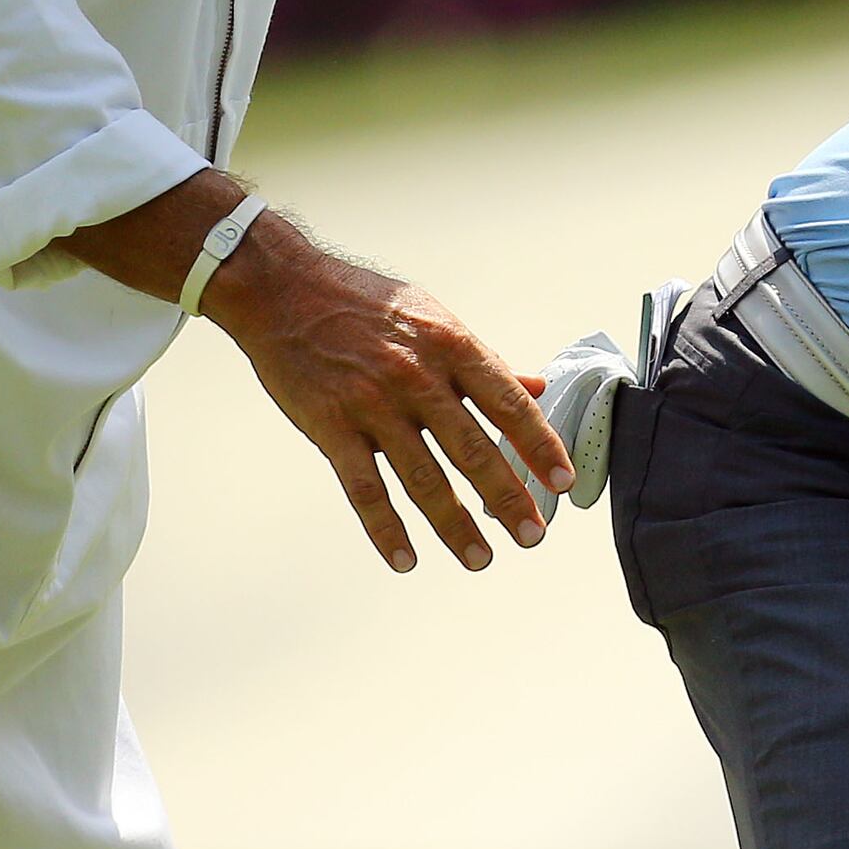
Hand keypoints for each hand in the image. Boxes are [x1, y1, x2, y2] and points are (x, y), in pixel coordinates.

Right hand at [202, 223, 573, 573]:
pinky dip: (386, 529)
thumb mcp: (436, 320)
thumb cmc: (366, 302)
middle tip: (534, 535)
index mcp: (453, 347)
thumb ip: (484, 362)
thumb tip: (535, 387)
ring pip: (423, 478)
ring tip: (480, 559)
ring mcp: (373, 403)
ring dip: (455, 525)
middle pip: (473, 450)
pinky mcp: (330, 426)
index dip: (540, 446)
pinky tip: (405, 559)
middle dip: (508, 498)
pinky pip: (364, 489)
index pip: (509, 405)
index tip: (563, 482)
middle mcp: (418, 377)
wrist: (285, 289)